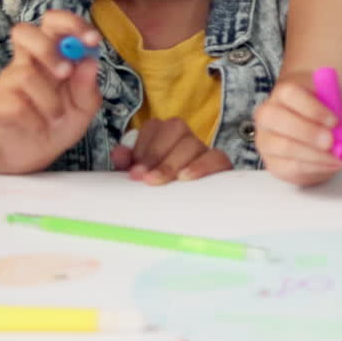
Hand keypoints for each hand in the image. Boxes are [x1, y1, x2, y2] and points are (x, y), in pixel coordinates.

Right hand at [0, 11, 101, 173]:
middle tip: (65, 72)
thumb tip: (91, 62)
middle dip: (48, 48)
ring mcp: (7, 82)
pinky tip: (37, 126)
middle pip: (24, 32)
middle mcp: (26, 63)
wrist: (25, 160)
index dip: (71, 24)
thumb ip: (88, 89)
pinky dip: (34, 119)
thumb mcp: (82, 111)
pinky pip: (14, 104)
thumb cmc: (54, 127)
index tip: (92, 40)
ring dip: (49, 99)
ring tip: (56, 115)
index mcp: (50, 57)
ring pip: (25, 74)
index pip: (53, 24)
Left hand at [111, 117, 231, 184]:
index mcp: (164, 136)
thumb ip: (127, 163)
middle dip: (156, 153)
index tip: (134, 172)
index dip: (142, 146)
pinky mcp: (222, 166)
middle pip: (175, 127)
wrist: (190, 214)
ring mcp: (204, 150)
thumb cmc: (159, 191)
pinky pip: (217, 157)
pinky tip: (186, 178)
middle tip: (144, 178)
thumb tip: (119, 153)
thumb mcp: (139, 177)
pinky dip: (201, 166)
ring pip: (192, 142)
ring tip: (159, 181)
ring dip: (172, 162)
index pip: (154, 126)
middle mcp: (185, 138)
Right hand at [254, 75, 341, 186]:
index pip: (290, 94)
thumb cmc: (327, 117)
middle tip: (332, 142)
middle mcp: (269, 114)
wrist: (318, 136)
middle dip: (308, 132)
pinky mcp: (273, 163)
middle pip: (277, 118)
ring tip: (338, 155)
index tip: (334, 121)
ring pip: (283, 146)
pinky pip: (289, 166)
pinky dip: (314, 167)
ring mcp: (267, 139)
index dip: (312, 108)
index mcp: (286, 93)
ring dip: (314, 154)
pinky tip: (331, 163)